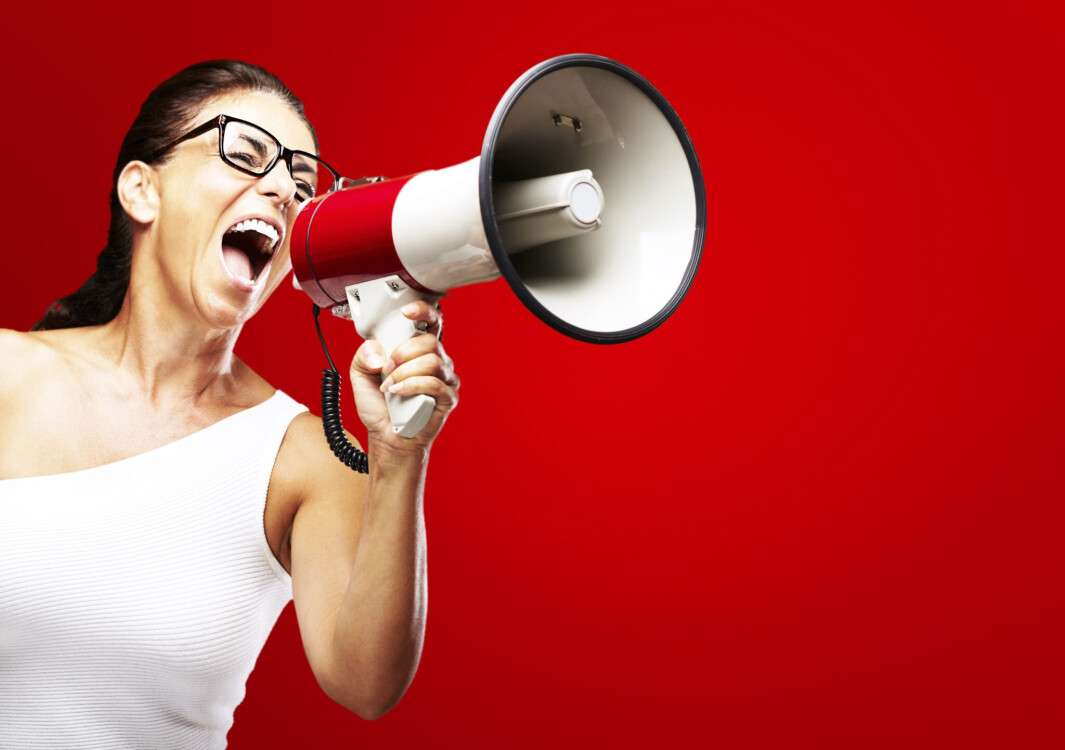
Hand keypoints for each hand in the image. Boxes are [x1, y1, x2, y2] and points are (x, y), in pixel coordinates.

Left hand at [348, 300, 459, 457]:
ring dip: (405, 372)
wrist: (387, 439)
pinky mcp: (448, 398)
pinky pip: (435, 383)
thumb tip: (378, 351)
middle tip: (386, 369)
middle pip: (430, 341)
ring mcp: (445, 379)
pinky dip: (412, 386)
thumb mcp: (360, 377)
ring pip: (432, 361)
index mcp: (419, 350)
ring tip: (390, 386)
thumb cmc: (380, 408)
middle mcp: (436, 361)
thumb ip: (362, 357)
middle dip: (403, 352)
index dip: (423, 311)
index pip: (431, 322)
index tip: (405, 312)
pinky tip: (398, 392)